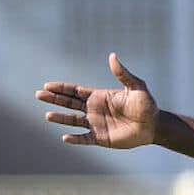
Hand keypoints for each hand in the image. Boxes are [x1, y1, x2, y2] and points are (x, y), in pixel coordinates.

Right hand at [35, 52, 158, 148]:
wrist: (154, 126)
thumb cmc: (146, 105)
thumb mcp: (136, 87)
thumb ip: (123, 74)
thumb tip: (112, 55)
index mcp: (99, 96)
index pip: (75, 91)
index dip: (61, 88)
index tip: (47, 85)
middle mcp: (94, 110)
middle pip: (69, 103)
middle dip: (54, 99)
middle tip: (38, 95)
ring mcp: (96, 124)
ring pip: (73, 120)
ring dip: (61, 118)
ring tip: (48, 116)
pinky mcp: (101, 138)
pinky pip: (85, 138)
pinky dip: (75, 139)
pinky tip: (65, 137)